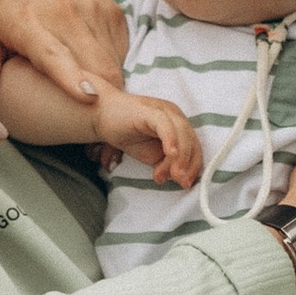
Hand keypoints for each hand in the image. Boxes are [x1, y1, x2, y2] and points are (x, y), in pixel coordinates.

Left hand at [0, 0, 127, 108]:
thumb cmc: (14, 7)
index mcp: (27, 21)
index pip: (52, 52)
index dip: (70, 76)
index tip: (87, 97)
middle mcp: (64, 13)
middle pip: (93, 67)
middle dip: (101, 100)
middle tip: (96, 133)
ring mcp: (93, 12)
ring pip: (111, 64)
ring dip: (108, 91)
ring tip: (99, 108)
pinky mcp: (115, 14)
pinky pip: (121, 55)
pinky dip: (112, 73)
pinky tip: (98, 77)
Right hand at [87, 92, 202, 189]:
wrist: (101, 116)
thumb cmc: (126, 133)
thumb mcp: (151, 155)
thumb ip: (166, 164)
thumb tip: (179, 178)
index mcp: (178, 125)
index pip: (194, 147)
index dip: (193, 166)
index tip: (186, 184)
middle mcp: (175, 115)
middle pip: (191, 141)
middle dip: (188, 165)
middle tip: (179, 182)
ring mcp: (164, 110)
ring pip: (182, 134)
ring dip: (179, 158)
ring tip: (169, 175)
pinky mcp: (151, 110)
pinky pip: (166, 126)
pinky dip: (171, 140)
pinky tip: (170, 154)